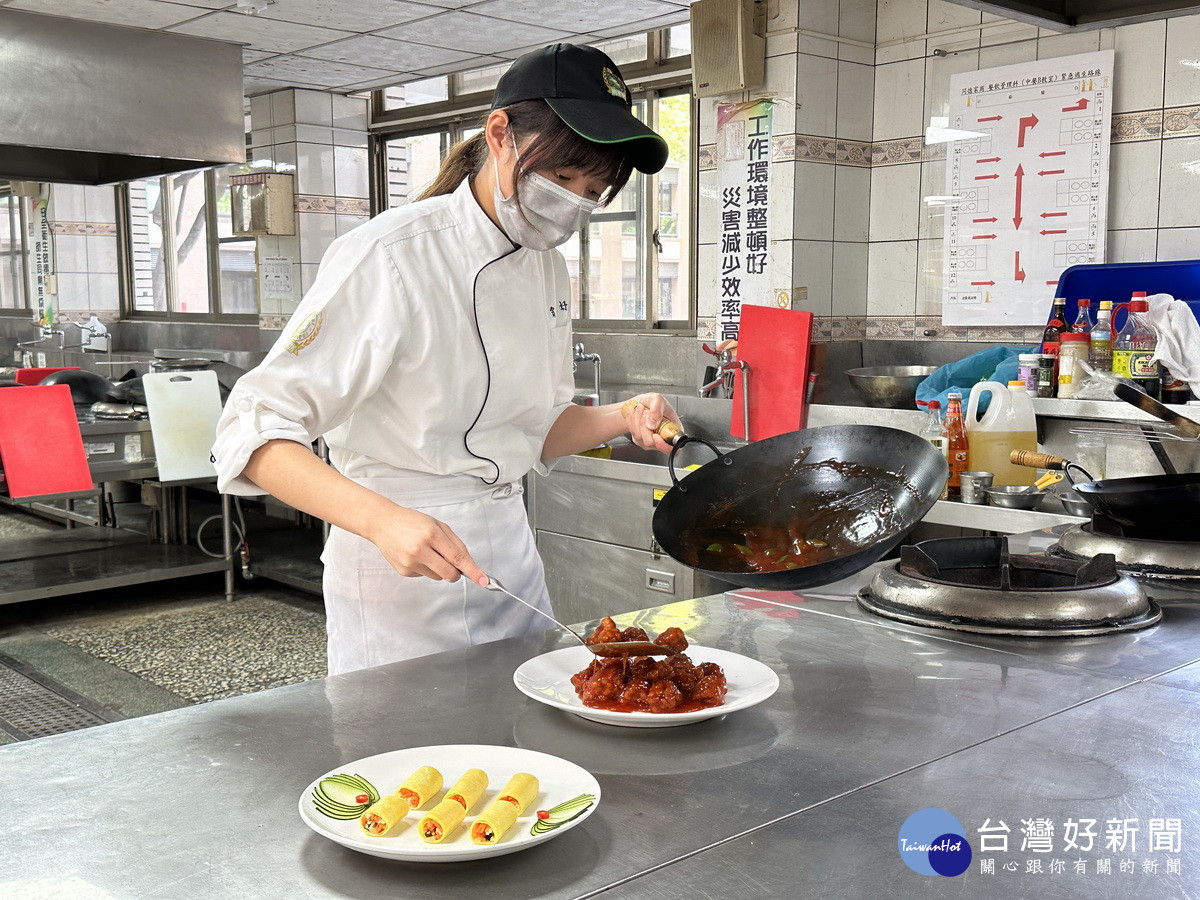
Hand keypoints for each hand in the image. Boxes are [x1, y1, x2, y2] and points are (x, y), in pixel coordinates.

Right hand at [367, 504, 487, 586]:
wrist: (383, 524)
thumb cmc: (411, 522)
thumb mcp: (437, 525)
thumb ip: (455, 543)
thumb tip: (468, 563)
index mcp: (431, 534)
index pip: (458, 557)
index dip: (473, 571)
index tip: (483, 580)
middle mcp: (420, 550)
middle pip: (450, 574)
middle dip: (456, 572)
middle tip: (451, 562)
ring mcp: (410, 562)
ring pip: (438, 576)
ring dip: (439, 568)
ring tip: (426, 551)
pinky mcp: (404, 571)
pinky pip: (425, 576)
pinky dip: (425, 568)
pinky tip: (415, 555)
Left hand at [621, 392, 682, 453]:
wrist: (640, 403)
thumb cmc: (653, 402)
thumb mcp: (658, 400)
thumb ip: (657, 410)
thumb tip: (652, 424)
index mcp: (673, 431)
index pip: (673, 449)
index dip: (664, 446)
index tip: (656, 436)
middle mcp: (663, 439)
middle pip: (651, 443)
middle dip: (645, 425)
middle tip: (647, 411)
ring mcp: (650, 441)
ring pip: (640, 438)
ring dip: (637, 420)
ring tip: (641, 409)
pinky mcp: (639, 440)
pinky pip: (633, 434)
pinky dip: (631, 420)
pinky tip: (635, 413)